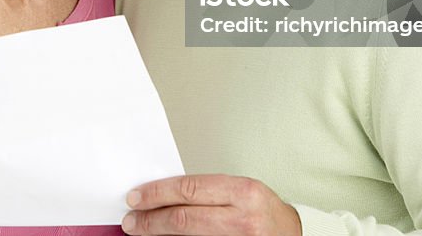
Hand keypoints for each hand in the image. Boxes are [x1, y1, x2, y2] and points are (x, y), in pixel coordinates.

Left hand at [121, 174, 299, 235]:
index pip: (189, 189)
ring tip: (141, 230)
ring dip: (158, 234)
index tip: (135, 197)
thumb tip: (162, 196)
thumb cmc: (263, 212)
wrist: (290, 235)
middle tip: (131, 220)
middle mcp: (242, 219)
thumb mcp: (240, 192)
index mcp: (243, 192)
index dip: (157, 193)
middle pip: (184, 218)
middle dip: (150, 219)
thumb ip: (207, 192)